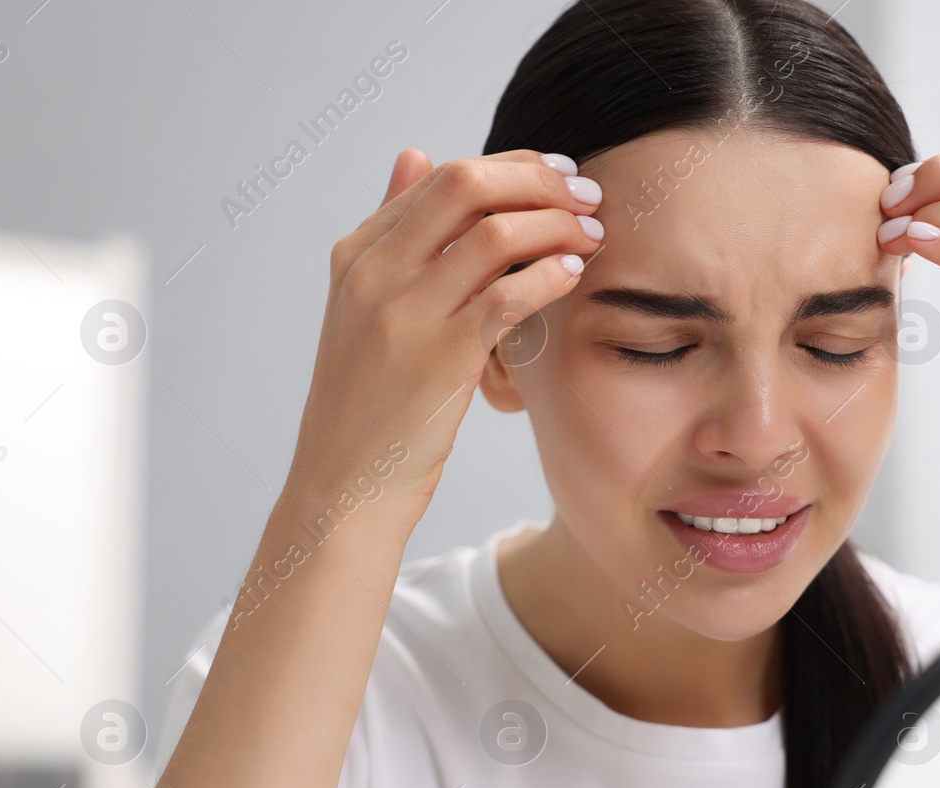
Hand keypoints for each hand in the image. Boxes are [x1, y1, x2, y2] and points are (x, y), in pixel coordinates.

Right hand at [283, 146, 602, 529]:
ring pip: (495, 234)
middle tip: (588, 196)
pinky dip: (551, 275)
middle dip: (540, 182)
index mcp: (358, 253)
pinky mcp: (438, 359)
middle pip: (467, 186)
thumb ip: (395, 230)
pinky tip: (574, 274)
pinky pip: (509, 295)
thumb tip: (415, 152)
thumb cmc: (370, 401)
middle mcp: (375, 274)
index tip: (560, 177)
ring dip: (557, 226)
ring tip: (593, 236)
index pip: (444, 176)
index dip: (513, 167)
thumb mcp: (366, 306)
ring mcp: (404, 315)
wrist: (346, 483)